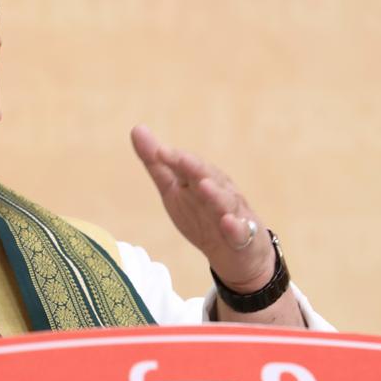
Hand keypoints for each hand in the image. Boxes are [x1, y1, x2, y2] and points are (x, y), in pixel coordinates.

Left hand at [131, 124, 274, 292]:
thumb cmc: (201, 214)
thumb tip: (136, 128)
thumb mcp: (173, 189)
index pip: (186, 166)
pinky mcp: (243, 236)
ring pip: (224, 202)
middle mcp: (219, 191)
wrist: (235, 252)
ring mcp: (233, 212)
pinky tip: (227, 222)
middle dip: (195, 168)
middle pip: (207, 177)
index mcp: (200, 179)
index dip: (174, 159)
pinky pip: (240, 231)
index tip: (159, 151)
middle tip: (181, 158)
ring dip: (215, 194)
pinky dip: (234, 226)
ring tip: (204, 185)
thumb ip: (156, 163)